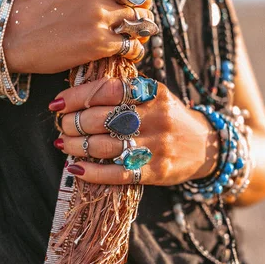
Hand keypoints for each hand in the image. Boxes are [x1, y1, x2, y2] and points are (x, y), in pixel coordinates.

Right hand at [3, 0, 153, 73]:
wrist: (14, 37)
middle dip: (140, 7)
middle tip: (134, 17)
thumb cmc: (41, 7)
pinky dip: (135, 50)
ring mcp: (100, 14)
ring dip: (138, 29)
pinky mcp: (100, 42)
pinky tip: (128, 51)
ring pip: (140, 19)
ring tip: (129, 34)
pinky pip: (133, 45)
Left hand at [49, 78, 218, 185]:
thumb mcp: (155, 94)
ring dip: (76, 147)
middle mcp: (155, 116)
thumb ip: (125, 90)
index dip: (77, 97)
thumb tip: (79, 93)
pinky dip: (92, 172)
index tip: (58, 104)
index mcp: (152, 92)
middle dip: (73, 123)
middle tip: (62, 127)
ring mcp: (157, 145)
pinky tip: (76, 168)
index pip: (107, 90)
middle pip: (101, 119)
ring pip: (105, 146)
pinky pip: (117, 173)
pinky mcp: (157, 171)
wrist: (206, 145)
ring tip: (63, 145)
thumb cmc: (170, 116)